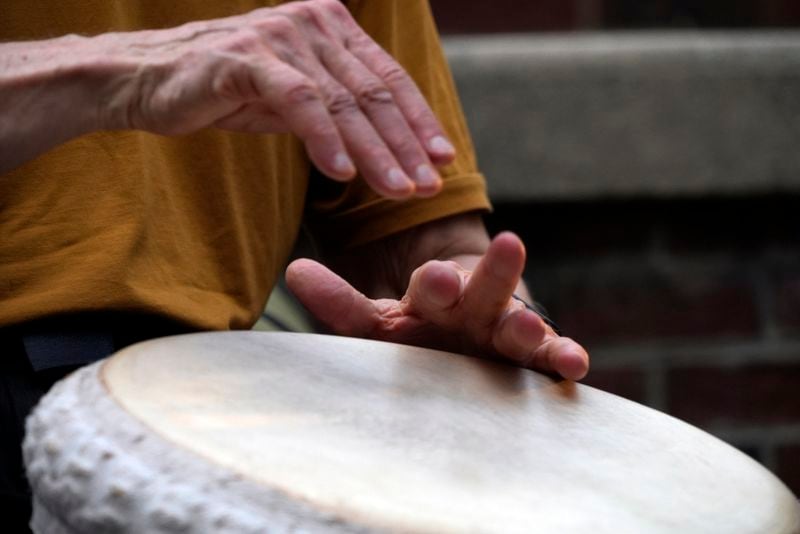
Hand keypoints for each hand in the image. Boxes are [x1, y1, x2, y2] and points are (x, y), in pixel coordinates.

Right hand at [99, 0, 452, 197]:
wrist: (150, 78)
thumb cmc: (227, 90)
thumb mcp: (295, 98)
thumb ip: (339, 109)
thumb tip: (392, 144)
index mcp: (332, 27)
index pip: (388, 79)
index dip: (420, 122)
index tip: (443, 161)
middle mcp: (313, 22)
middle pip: (374, 92)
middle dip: (405, 145)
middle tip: (427, 187)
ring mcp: (281, 36)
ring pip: (344, 100)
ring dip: (374, 152)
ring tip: (398, 191)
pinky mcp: (248, 57)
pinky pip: (299, 102)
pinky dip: (324, 139)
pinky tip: (340, 175)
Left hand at [285, 232, 589, 380]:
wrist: (460, 340)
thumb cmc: (415, 330)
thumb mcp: (374, 320)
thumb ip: (338, 301)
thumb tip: (293, 270)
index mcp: (432, 298)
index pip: (431, 286)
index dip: (434, 285)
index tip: (437, 280)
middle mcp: (471, 311)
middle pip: (482, 291)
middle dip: (492, 276)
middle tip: (506, 253)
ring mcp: (501, 334)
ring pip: (516, 324)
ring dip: (526, 322)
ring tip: (530, 325)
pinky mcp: (528, 359)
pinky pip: (548, 359)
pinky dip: (563, 357)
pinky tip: (575, 364)